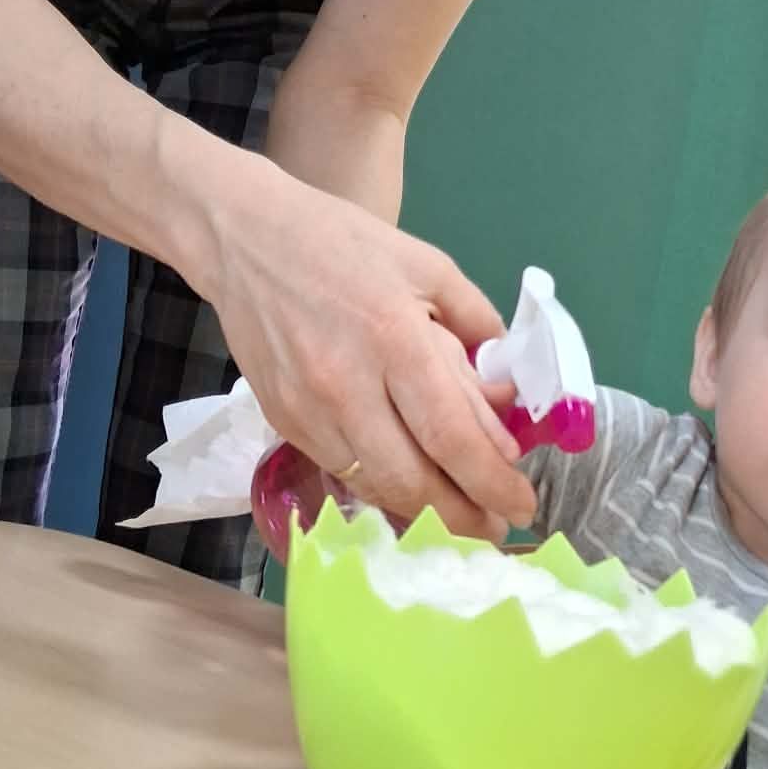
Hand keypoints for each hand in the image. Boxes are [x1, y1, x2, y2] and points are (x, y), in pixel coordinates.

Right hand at [189, 154, 535, 539]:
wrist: (244, 240)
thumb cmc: (343, 244)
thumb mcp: (429, 268)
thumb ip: (476, 330)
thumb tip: (507, 396)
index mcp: (394, 338)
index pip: (452, 435)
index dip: (492, 481)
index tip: (523, 504)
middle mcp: (347, 386)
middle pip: (413, 480)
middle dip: (463, 518)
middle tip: (496, 528)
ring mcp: (308, 411)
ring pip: (375, 487)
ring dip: (424, 515)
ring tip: (461, 519)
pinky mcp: (283, 423)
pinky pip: (343, 473)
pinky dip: (382, 490)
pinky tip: (410, 490)